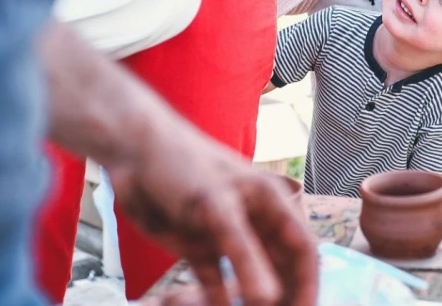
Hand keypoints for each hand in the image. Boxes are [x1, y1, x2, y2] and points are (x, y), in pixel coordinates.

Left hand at [106, 120, 317, 305]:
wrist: (134, 151)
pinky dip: (209, 301)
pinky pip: (210, 284)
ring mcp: (227, 237)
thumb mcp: (217, 209)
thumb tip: (270, 299)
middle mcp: (255, 223)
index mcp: (272, 205)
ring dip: (243, 303)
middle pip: (279, 270)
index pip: (303, 252)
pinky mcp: (198, 247)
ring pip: (246, 281)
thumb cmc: (184, 166)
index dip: (307, 285)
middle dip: (278, 298)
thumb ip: (244, 254)